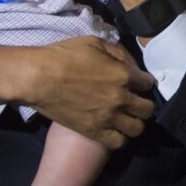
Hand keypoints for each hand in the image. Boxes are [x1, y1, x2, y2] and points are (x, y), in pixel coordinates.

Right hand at [0, 36, 156, 148]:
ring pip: (137, 128)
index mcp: (123, 75)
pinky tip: (115, 130)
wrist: (38, 79)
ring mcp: (108, 118)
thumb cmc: (64, 56)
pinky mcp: (94, 132)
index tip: (137, 83)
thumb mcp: (95, 43)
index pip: (148, 83)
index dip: (143, 82)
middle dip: (144, 103)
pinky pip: (119, 143)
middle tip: (134, 101)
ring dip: (135, 122)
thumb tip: (131, 63)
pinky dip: (121, 137)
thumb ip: (117, 52)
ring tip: (127, 117)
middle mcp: (120, 99)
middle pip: (147, 109)